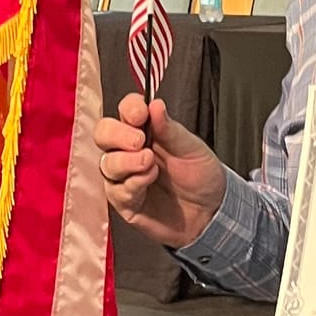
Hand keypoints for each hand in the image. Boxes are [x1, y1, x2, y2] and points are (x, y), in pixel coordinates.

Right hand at [93, 94, 226, 249]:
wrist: (211, 212)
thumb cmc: (201, 177)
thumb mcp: (192, 148)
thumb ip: (170, 129)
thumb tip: (155, 104)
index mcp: (146, 131)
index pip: (126, 111)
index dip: (129, 108)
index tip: (140, 113)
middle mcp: (130, 152)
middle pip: (104, 134)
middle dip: (117, 134)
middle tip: (139, 141)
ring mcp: (125, 176)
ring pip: (106, 163)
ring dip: (126, 161)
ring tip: (149, 163)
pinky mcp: (124, 201)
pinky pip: (116, 190)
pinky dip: (132, 183)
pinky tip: (148, 181)